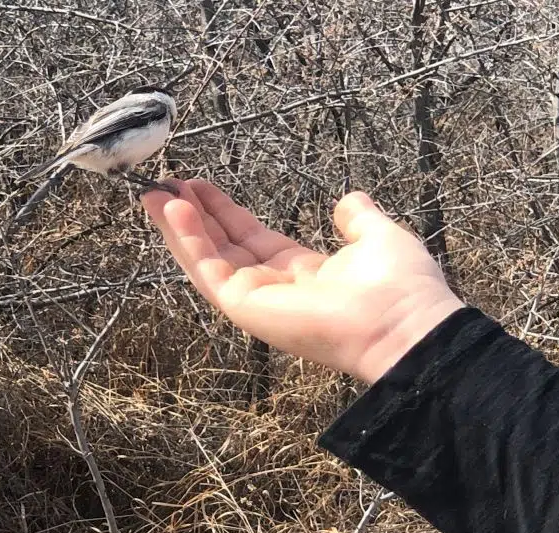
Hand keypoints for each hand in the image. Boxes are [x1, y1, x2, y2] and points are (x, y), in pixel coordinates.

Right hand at [141, 179, 464, 383]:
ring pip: (208, 260)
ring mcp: (259, 301)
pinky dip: (188, 241)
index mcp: (305, 274)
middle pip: (224, 248)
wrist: (405, 323)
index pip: (254, 240)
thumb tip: (349, 200)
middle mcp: (277, 289)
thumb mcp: (379, 238)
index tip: (200, 186)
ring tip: (154, 194)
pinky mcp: (247, 309)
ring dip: (179, 227)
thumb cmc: (400, 286)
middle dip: (195, 216)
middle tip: (166, 184)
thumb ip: (359, 220)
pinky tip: (174, 210)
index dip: (226, 212)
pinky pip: (210, 271)